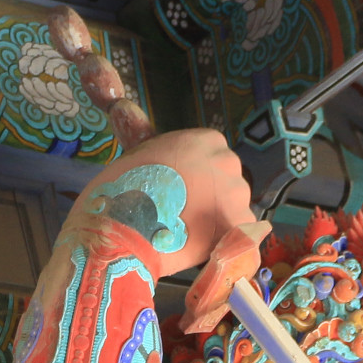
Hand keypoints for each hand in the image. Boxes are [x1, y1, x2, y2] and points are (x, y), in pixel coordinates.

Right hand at [134, 128, 254, 271]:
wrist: (123, 231)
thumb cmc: (121, 191)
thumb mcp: (138, 154)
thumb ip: (155, 145)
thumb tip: (131, 116)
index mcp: (207, 139)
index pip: (211, 156)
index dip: (195, 176)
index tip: (178, 190)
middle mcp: (228, 161)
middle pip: (225, 180)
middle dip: (208, 196)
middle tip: (181, 213)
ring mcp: (237, 193)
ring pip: (231, 207)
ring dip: (214, 218)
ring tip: (186, 234)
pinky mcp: (240, 225)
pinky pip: (236, 233)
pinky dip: (220, 240)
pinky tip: (197, 246)